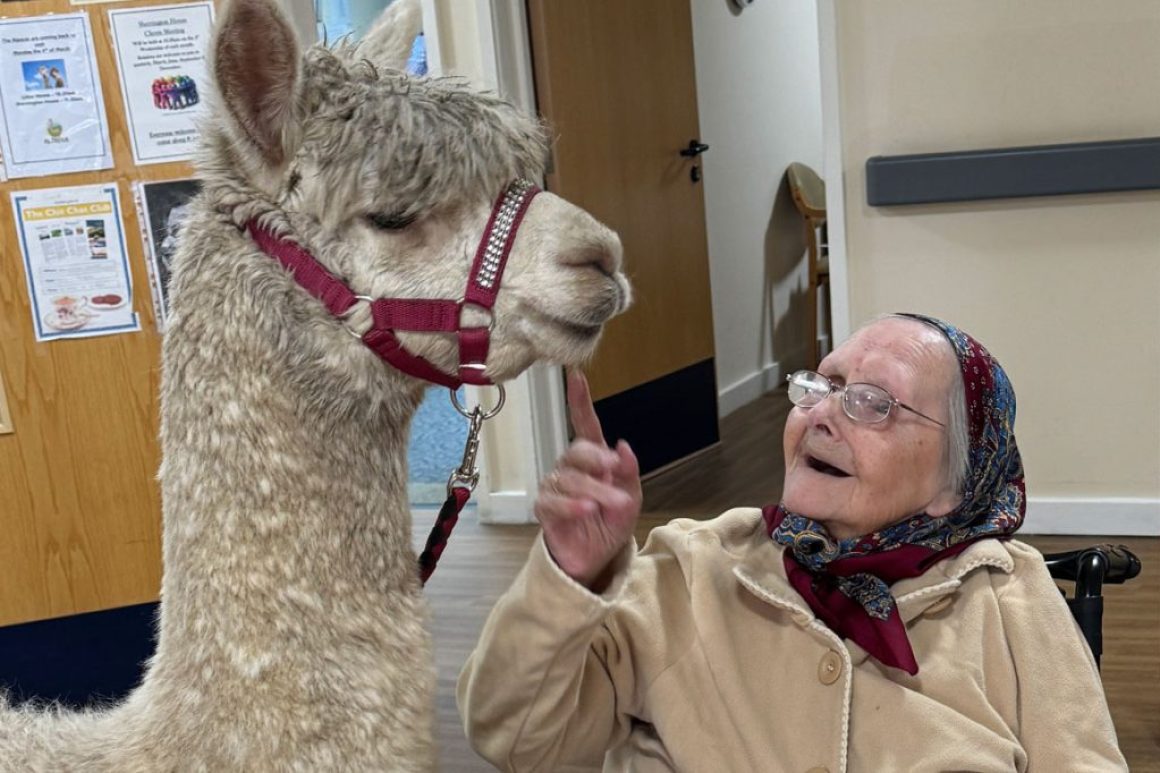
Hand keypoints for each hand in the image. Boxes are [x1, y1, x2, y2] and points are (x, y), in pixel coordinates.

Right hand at [535, 369, 641, 590]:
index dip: (580, 400)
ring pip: (568, 478)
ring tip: (611, 505)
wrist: (596, 558)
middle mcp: (571, 468)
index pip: (585, 424)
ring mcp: (556, 487)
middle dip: (597, 462)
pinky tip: (586, 510)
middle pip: (577, 451)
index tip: (576, 376)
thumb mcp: (631, 497)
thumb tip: (623, 446)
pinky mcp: (545, 508)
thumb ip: (628, 472)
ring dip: (593, 490)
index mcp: (594, 459)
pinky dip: (572, 505)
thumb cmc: (611, 523)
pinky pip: (552, 500)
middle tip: (614, 473)